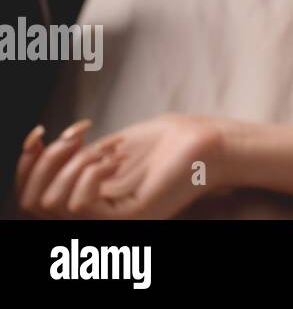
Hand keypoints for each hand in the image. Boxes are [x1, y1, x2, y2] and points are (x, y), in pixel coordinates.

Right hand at [14, 114, 224, 218]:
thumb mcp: (109, 146)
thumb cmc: (165, 141)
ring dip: (71, 164)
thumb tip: (36, 145)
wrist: (208, 143)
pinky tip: (114, 159)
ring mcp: (113, 221)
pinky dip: (89, 174)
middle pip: (32, 201)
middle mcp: (96, 217)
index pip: (31, 196)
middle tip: (80, 134)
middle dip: (47, 160)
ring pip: (51, 204)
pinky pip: (80, 205)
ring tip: (106, 149)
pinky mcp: (130, 218)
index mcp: (88, 202)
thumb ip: (76, 155)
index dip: (26, 163)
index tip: (39, 130)